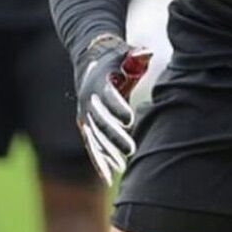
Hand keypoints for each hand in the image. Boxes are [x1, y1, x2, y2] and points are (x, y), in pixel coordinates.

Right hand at [75, 35, 151, 186]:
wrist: (90, 60)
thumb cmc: (115, 58)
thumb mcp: (124, 54)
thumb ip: (135, 55)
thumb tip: (146, 52)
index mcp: (98, 82)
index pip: (108, 96)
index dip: (117, 107)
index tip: (129, 119)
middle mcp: (88, 100)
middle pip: (101, 121)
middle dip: (114, 136)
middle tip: (130, 149)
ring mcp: (85, 114)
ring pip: (95, 137)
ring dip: (107, 152)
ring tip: (122, 167)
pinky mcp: (86, 125)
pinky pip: (92, 145)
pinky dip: (99, 160)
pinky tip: (108, 178)